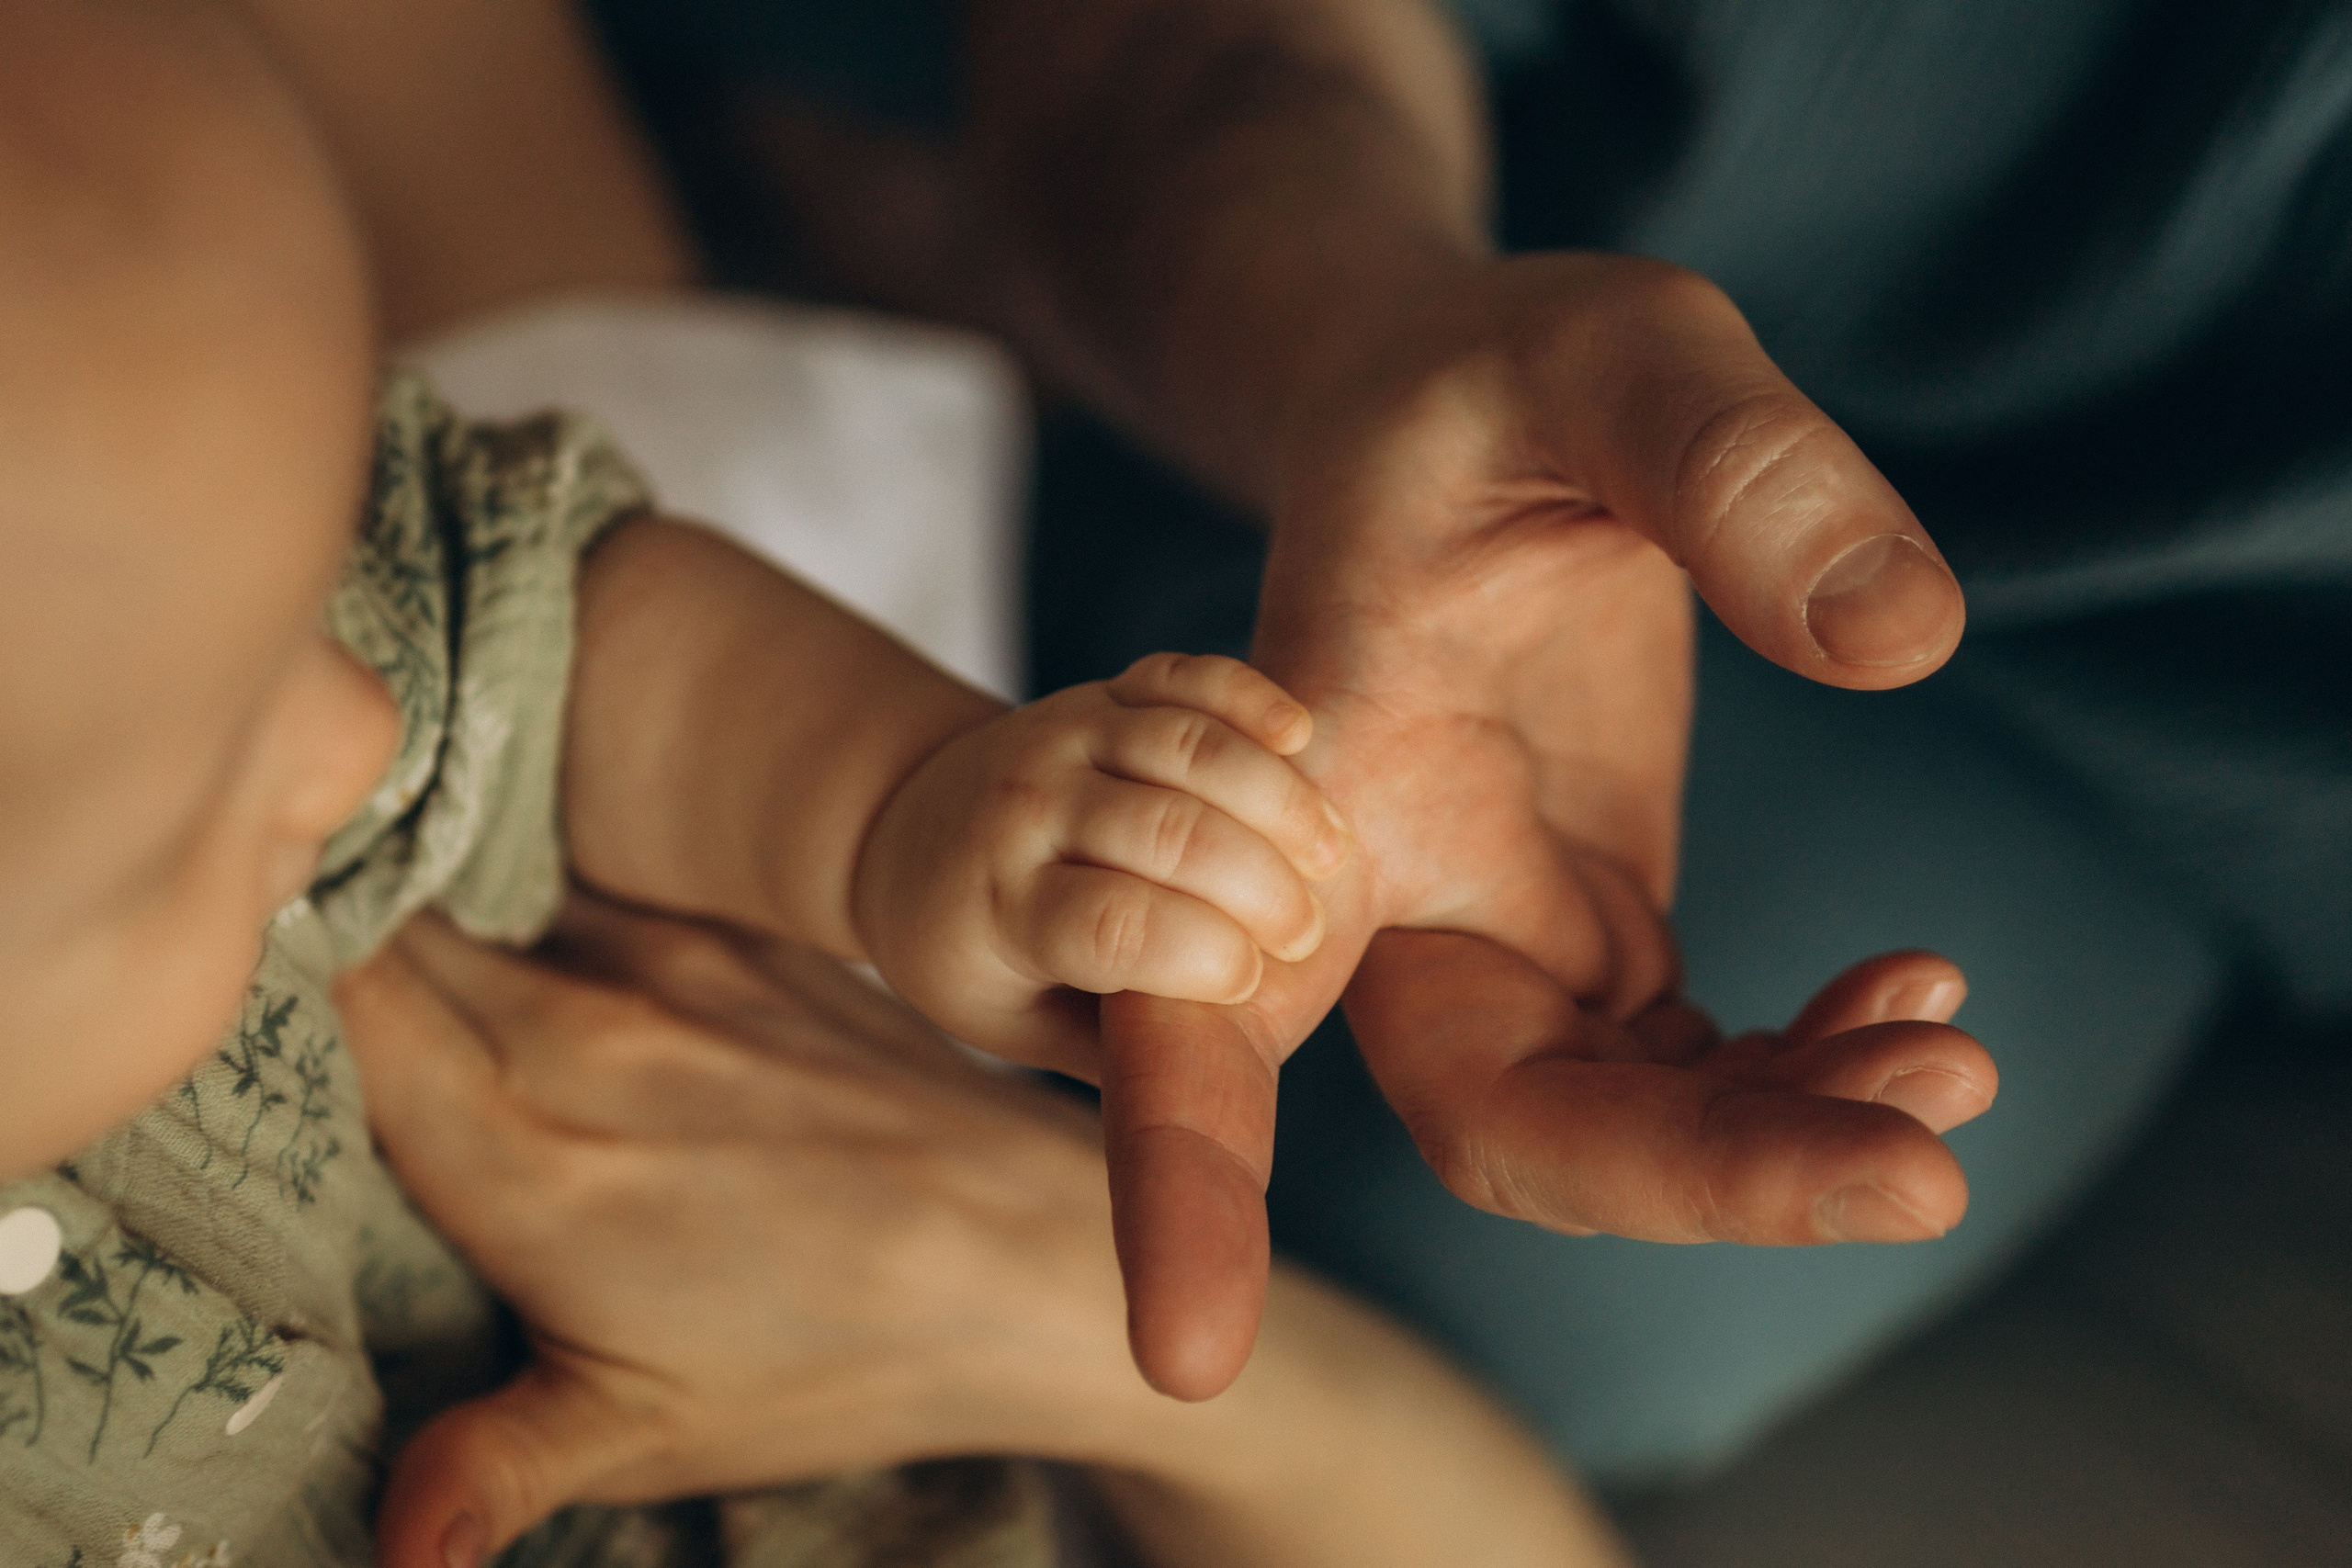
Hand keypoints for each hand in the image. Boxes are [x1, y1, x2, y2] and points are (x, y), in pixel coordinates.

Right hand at [338, 902, 1156, 1567]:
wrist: (1030, 1254)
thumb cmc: (843, 1356)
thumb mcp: (647, 1436)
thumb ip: (483, 1470)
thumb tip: (388, 1567)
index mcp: (530, 1155)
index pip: (338, 1005)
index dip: (273, 990)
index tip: (250, 1022)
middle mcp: (588, 1032)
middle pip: (398, 932)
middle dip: (339, 947)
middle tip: (325, 1008)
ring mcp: (677, 968)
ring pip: (499, 900)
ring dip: (450, 931)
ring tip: (451, 1002)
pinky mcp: (748, 941)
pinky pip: (607, 894)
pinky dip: (559, 921)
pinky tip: (573, 984)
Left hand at [853, 652, 1348, 1072]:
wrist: (904, 838)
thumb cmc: (982, 959)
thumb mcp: (1019, 1028)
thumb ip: (1115, 1052)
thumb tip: (1228, 1083)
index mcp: (1005, 909)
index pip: (1113, 925)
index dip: (1201, 954)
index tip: (1254, 984)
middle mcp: (1027, 810)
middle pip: (1166, 832)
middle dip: (1260, 887)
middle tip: (1310, 936)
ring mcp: (1063, 736)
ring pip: (1186, 746)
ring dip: (1277, 798)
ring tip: (1335, 854)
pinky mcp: (1100, 693)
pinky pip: (1183, 678)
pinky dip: (1249, 697)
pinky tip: (1301, 739)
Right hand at [1095, 253, 1993, 1397]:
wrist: (1474, 404)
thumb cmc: (1493, 369)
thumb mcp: (1612, 353)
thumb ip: (1731, 465)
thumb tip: (1903, 639)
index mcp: (1319, 772)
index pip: (1208, 999)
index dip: (1188, 1180)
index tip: (1191, 1350)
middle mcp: (1378, 894)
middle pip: (1496, 1119)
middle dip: (1702, 1177)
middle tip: (1924, 1161)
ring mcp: (1486, 929)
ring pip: (1606, 1125)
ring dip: (1783, 1136)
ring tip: (1951, 1066)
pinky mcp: (1578, 931)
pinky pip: (1682, 1071)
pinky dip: (1807, 1073)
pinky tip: (1917, 997)